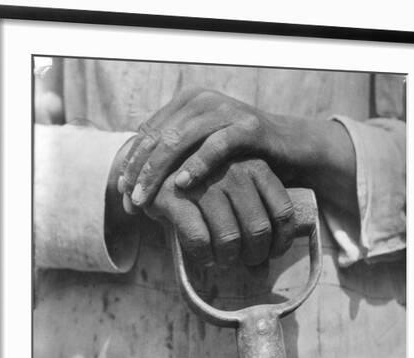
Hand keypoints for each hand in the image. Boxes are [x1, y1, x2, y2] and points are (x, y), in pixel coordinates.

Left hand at [118, 87, 357, 218]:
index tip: (122, 193)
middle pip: (159, 136)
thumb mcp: (201, 152)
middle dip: (140, 171)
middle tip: (129, 201)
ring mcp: (226, 110)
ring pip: (179, 140)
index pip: (148, 133)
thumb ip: (173, 158)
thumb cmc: (240, 157)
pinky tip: (181, 184)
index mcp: (187, 103)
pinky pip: (216, 146)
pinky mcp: (248, 126)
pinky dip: (196, 165)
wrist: (291, 149)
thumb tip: (134, 183)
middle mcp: (203, 101)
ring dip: (158, 172)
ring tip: (145, 199)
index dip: (132, 163)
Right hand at [144, 158, 294, 266]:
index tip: (270, 254)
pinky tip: (204, 256)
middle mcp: (233, 169)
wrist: (154, 170)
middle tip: (244, 261)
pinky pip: (199, 239)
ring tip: (223, 261)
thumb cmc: (203, 187)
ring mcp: (204, 181)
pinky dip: (204, 255)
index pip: (282, 212)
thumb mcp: (234, 194)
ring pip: (229, 237)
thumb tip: (263, 271)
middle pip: (258, 229)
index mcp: (255, 166)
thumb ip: (253, 221)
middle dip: (253, 256)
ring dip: (228, 258)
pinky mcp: (175, 196)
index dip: (280, 242)